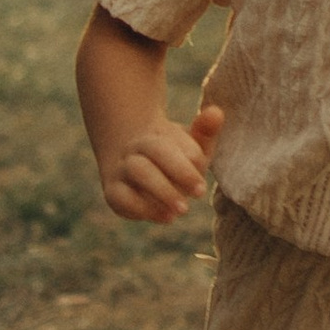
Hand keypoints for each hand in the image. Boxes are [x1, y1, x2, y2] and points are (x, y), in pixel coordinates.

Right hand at [97, 104, 220, 224]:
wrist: (132, 164)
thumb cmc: (173, 158)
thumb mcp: (192, 145)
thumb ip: (204, 131)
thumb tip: (216, 112)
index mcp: (155, 134)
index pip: (175, 140)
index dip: (190, 158)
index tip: (203, 177)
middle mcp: (136, 148)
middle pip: (155, 151)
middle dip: (179, 171)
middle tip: (200, 192)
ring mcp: (122, 169)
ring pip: (138, 172)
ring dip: (162, 191)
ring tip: (184, 209)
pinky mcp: (114, 192)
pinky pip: (121, 198)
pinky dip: (143, 209)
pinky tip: (168, 217)